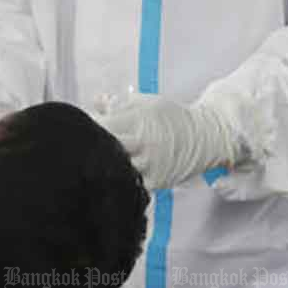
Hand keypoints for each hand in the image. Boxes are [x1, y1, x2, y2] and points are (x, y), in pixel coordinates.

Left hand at [95, 94, 241, 190]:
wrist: (204, 137)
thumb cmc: (172, 117)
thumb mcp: (146, 103)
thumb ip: (118, 103)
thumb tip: (95, 101)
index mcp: (137, 120)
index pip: (100, 125)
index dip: (88, 128)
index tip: (82, 130)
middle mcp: (142, 143)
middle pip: (105, 149)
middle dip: (93, 149)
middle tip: (84, 150)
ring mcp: (149, 164)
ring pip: (116, 170)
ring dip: (106, 167)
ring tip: (99, 165)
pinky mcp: (155, 182)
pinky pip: (131, 186)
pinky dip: (122, 182)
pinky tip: (117, 177)